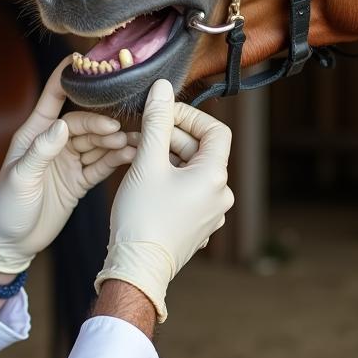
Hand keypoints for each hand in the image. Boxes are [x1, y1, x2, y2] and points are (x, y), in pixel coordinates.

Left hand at [0, 59, 134, 273]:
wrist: (10, 243)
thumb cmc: (5, 208)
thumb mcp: (20, 178)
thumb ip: (42, 150)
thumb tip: (62, 125)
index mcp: (34, 135)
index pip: (52, 99)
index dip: (66, 79)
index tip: (82, 60)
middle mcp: (53, 144)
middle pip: (82, 123)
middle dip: (100, 123)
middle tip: (117, 128)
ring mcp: (68, 161)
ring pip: (96, 143)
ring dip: (113, 141)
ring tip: (131, 142)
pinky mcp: (79, 180)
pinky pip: (101, 164)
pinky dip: (115, 159)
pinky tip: (131, 154)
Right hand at [95, 79, 233, 321]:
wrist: (136, 269)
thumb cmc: (142, 217)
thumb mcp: (146, 162)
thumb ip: (156, 121)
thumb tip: (162, 87)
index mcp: (215, 176)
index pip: (215, 130)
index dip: (189, 116)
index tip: (161, 114)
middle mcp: (220, 195)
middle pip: (201, 151)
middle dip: (171, 138)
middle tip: (141, 135)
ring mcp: (211, 214)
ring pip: (192, 172)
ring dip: (167, 159)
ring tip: (138, 159)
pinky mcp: (197, 227)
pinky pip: (187, 193)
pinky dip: (169, 181)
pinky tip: (144, 184)